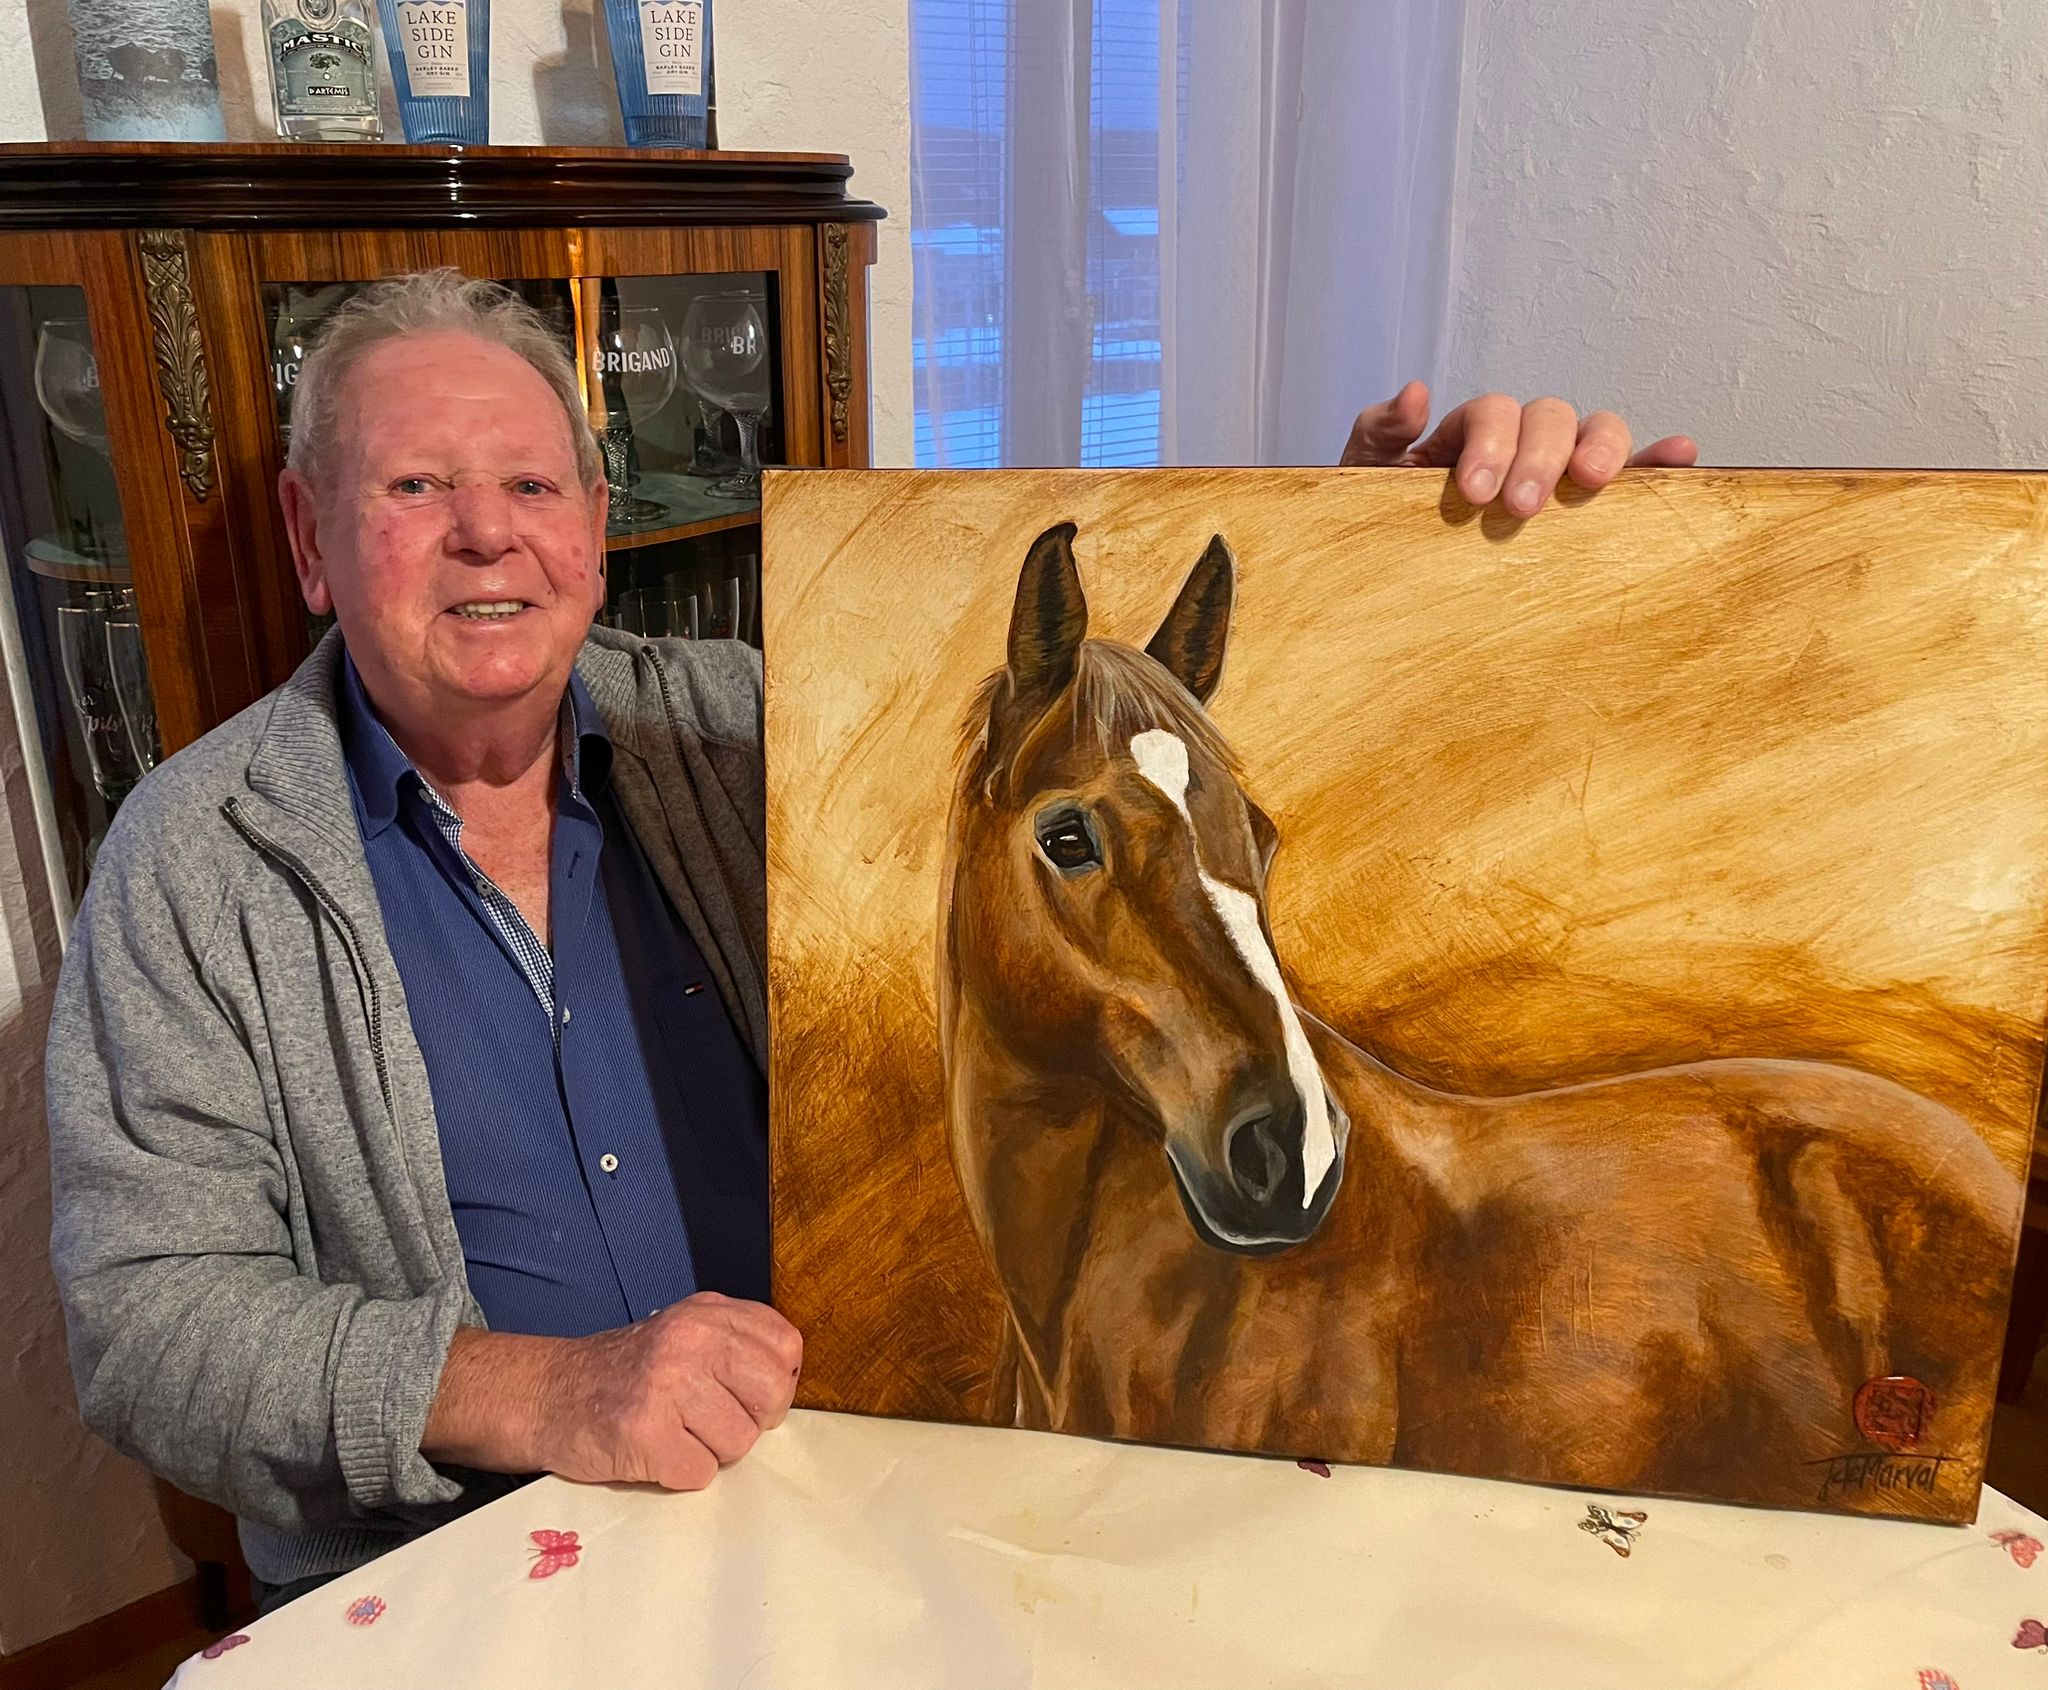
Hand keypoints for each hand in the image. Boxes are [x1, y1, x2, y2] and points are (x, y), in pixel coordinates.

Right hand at [423, 1292, 802, 1489]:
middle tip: (712, 1423)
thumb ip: (735, 1345)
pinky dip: (680, 1473)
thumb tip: (788, 1382)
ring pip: (739, 1442)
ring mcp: (666, 1385)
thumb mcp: (683, 1334)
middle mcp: (690, 1340)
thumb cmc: (626, 1374)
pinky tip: (653, 1453)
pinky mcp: (644, 1434)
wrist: (547, 1395)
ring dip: (712, 1452)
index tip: (748, 1396)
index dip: (776, 1382)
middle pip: (771, 1396)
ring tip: (675, 1435)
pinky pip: (700, 1472)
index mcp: (707, 1313)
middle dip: (751, 1422)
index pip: (786, 1346)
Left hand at [1340, 381, 1697, 516]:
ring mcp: (1557, 473)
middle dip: (1540, 457)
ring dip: (1602, 450)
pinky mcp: (1587, 510)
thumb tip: (1416, 393)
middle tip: (1521, 508)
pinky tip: (1679, 458)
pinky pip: (1631, 477)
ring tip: (1592, 483)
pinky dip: (1656, 463)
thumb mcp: (1363, 479)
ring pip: (1594, 435)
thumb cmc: (1376, 529)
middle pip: (1549, 418)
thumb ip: (1378, 433)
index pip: (1493, 413)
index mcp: (1467, 433)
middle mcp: (1519, 443)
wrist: (1385, 586)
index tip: (1474, 494)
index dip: (1491, 443)